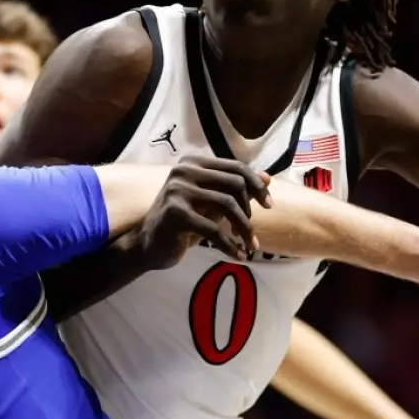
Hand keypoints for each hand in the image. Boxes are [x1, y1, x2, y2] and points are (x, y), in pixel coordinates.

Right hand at [136, 156, 273, 269]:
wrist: (148, 244)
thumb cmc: (183, 222)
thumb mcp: (210, 203)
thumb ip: (235, 189)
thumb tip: (268, 178)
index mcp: (193, 162)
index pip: (236, 167)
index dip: (257, 185)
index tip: (269, 205)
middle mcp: (184, 171)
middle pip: (234, 184)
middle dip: (249, 211)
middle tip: (252, 233)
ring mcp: (177, 190)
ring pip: (227, 205)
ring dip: (243, 229)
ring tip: (250, 246)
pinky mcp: (175, 213)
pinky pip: (213, 229)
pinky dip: (229, 245)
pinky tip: (237, 256)